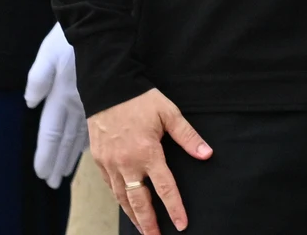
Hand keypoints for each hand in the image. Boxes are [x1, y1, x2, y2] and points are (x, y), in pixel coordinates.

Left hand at [22, 24, 86, 188]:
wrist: (99, 25)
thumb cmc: (70, 38)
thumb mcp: (48, 55)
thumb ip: (38, 79)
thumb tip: (30, 103)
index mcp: (61, 96)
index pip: (52, 134)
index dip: (46, 155)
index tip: (43, 174)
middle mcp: (76, 104)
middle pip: (65, 141)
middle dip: (58, 162)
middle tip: (53, 183)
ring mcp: (90, 102)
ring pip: (80, 136)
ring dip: (72, 156)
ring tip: (66, 173)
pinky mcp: (100, 96)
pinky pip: (92, 126)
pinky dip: (87, 141)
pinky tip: (88, 150)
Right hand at [87, 88, 211, 233]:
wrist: (108, 87)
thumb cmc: (140, 98)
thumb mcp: (169, 113)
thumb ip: (188, 137)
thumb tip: (207, 154)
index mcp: (147, 152)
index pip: (164, 188)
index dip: (174, 208)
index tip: (181, 225)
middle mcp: (127, 162)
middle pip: (139, 202)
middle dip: (149, 223)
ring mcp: (110, 163)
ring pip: (122, 197)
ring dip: (133, 215)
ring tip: (142, 229)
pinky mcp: (99, 160)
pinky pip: (110, 186)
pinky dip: (119, 198)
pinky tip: (125, 204)